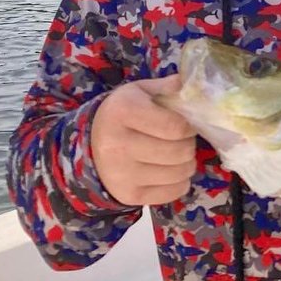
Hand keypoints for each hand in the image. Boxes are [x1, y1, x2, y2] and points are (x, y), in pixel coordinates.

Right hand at [90, 75, 197, 205]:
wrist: (89, 146)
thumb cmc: (122, 115)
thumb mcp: (139, 92)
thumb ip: (166, 86)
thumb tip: (191, 84)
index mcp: (123, 113)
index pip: (176, 126)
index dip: (189, 126)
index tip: (186, 124)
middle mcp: (118, 145)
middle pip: (180, 151)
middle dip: (188, 144)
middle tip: (181, 140)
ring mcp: (122, 174)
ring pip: (181, 172)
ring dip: (187, 163)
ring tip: (176, 154)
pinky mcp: (129, 195)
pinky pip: (175, 192)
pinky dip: (180, 181)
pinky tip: (170, 171)